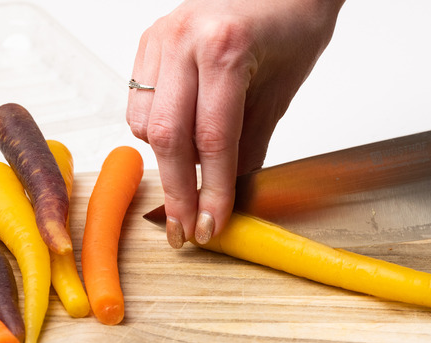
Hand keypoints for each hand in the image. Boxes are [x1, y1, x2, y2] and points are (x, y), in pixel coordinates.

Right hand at [127, 0, 343, 246]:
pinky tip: (179, 143)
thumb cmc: (293, 24)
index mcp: (225, 49)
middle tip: (185, 230)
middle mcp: (184, 40)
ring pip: (144, 123)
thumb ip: (250, 143)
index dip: (212, 191)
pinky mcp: (149, 42)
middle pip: (168, 136)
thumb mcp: (281, 90)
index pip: (213, 139)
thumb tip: (227, 195)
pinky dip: (154, 133)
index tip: (211, 225)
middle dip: (178, 191)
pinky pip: (137, 102)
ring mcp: (161, 38)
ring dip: (165, 162)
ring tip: (189, 184)